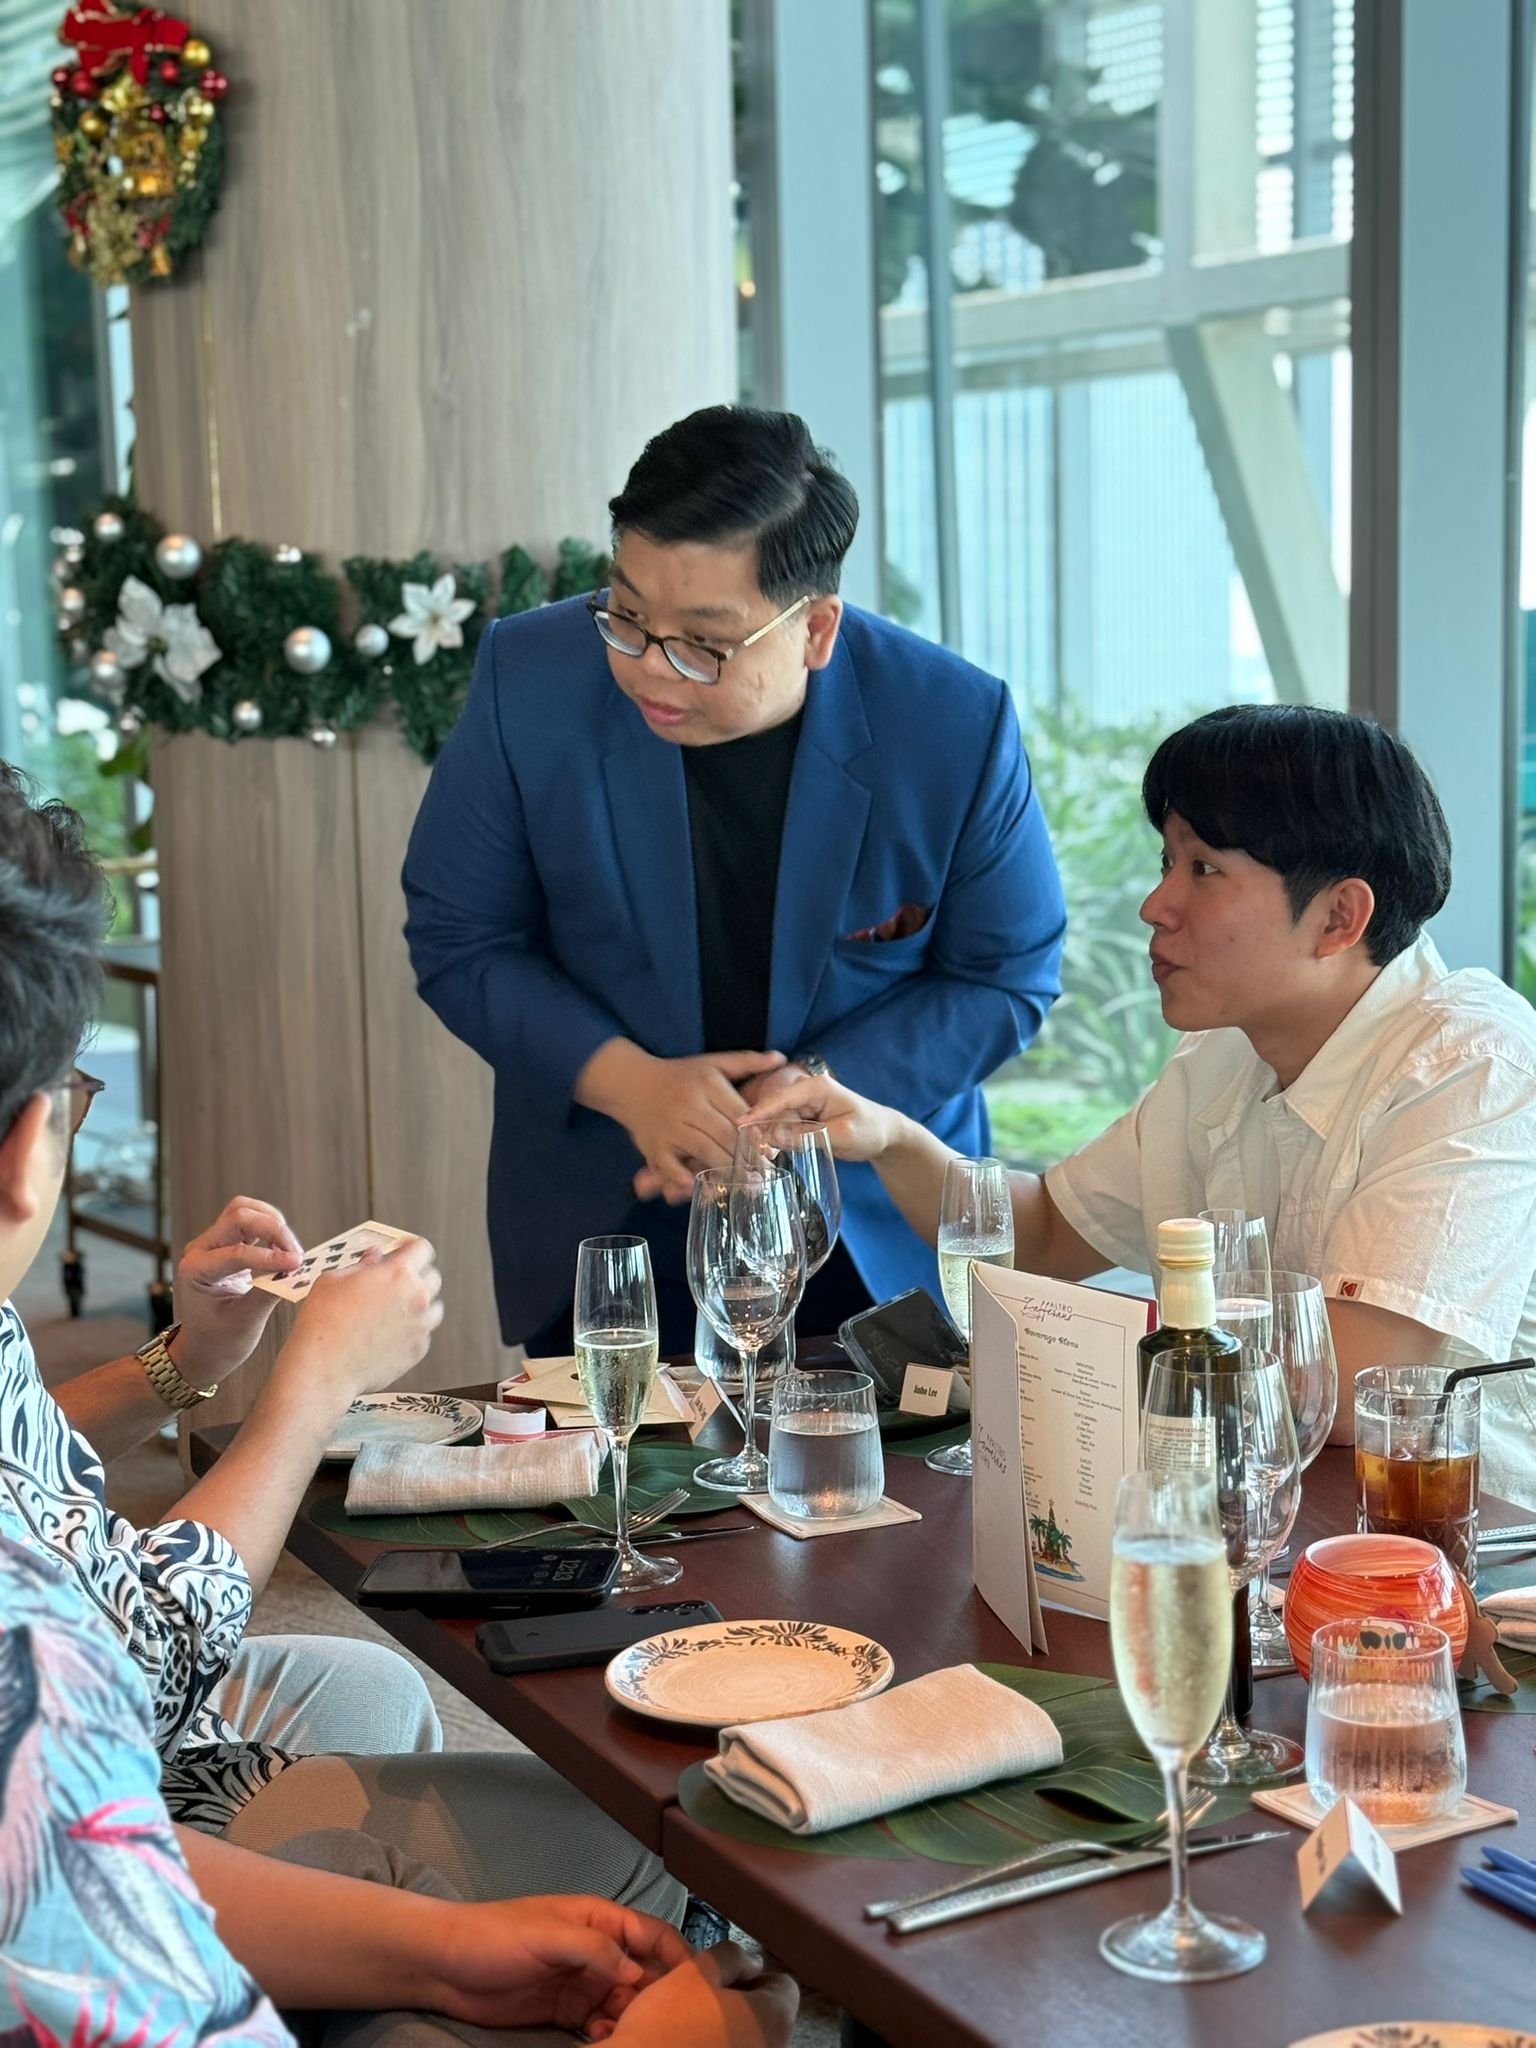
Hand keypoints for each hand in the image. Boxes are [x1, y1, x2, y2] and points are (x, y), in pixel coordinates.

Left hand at [172, 1198, 303, 1383]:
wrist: (202, 1349)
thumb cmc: (218, 1341)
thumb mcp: (245, 1322)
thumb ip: (270, 1292)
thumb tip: (297, 1271)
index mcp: (195, 1270)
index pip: (237, 1252)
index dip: (271, 1256)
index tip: (297, 1264)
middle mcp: (199, 1250)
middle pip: (239, 1216)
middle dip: (273, 1230)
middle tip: (297, 1255)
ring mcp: (210, 1244)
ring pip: (243, 1210)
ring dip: (272, 1223)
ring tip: (290, 1250)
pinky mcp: (224, 1243)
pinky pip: (248, 1221)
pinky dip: (270, 1228)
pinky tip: (283, 1249)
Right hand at [278, 1237, 443, 1405]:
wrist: (323, 1368)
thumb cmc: (323, 1324)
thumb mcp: (334, 1280)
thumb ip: (362, 1264)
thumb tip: (374, 1257)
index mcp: (398, 1274)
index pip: (422, 1249)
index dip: (411, 1247)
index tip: (405, 1249)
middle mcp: (416, 1298)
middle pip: (432, 1276)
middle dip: (416, 1275)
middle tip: (396, 1281)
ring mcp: (420, 1326)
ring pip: (433, 1308)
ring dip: (418, 1304)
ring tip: (393, 1310)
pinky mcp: (417, 1350)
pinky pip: (423, 1334)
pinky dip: (411, 1331)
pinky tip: (388, 1333)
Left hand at [428, 1896, 690, 2034]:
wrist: (446, 1965)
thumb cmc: (496, 1936)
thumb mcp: (547, 1934)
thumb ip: (594, 1949)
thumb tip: (639, 1970)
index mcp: (598, 1920)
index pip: (651, 1935)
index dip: (678, 1956)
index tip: (696, 1986)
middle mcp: (597, 1950)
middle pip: (645, 1973)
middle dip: (658, 1996)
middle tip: (661, 2023)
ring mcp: (582, 1982)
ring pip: (625, 2001)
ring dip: (633, 2019)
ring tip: (630, 2035)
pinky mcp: (566, 2011)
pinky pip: (601, 2023)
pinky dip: (610, 2033)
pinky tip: (605, 2040)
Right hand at [580, 1045, 785, 1203]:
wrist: (631, 1082)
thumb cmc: (679, 1075)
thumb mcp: (712, 1063)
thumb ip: (746, 1062)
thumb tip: (781, 1058)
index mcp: (706, 1083)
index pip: (738, 1112)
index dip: (756, 1134)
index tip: (770, 1151)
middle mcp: (689, 1104)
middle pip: (725, 1135)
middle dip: (747, 1157)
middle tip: (764, 1174)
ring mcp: (670, 1126)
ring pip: (704, 1150)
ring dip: (726, 1170)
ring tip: (747, 1184)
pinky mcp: (654, 1145)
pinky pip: (669, 1165)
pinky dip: (681, 1177)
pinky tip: (696, 1186)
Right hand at [600, 1942, 798, 2047]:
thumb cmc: (668, 2025)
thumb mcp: (697, 1971)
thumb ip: (732, 1956)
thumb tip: (752, 1962)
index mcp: (774, 2018)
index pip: (783, 1984)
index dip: (752, 1973)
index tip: (722, 1977)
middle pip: (767, 2013)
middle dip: (738, 2001)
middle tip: (701, 1998)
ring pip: (747, 2036)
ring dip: (725, 2026)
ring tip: (689, 2024)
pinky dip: (716, 2046)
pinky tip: (688, 2045)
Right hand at [738, 1071, 899, 1163]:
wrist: (882, 1133)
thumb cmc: (868, 1130)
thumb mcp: (842, 1136)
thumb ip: (808, 1136)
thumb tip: (774, 1137)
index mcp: (817, 1087)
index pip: (782, 1098)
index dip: (760, 1111)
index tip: (740, 1123)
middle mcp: (806, 1090)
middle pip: (775, 1110)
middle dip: (765, 1129)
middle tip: (758, 1153)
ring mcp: (803, 1103)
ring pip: (777, 1120)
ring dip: (771, 1137)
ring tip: (765, 1156)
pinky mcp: (802, 1115)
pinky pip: (783, 1126)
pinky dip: (778, 1139)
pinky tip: (773, 1153)